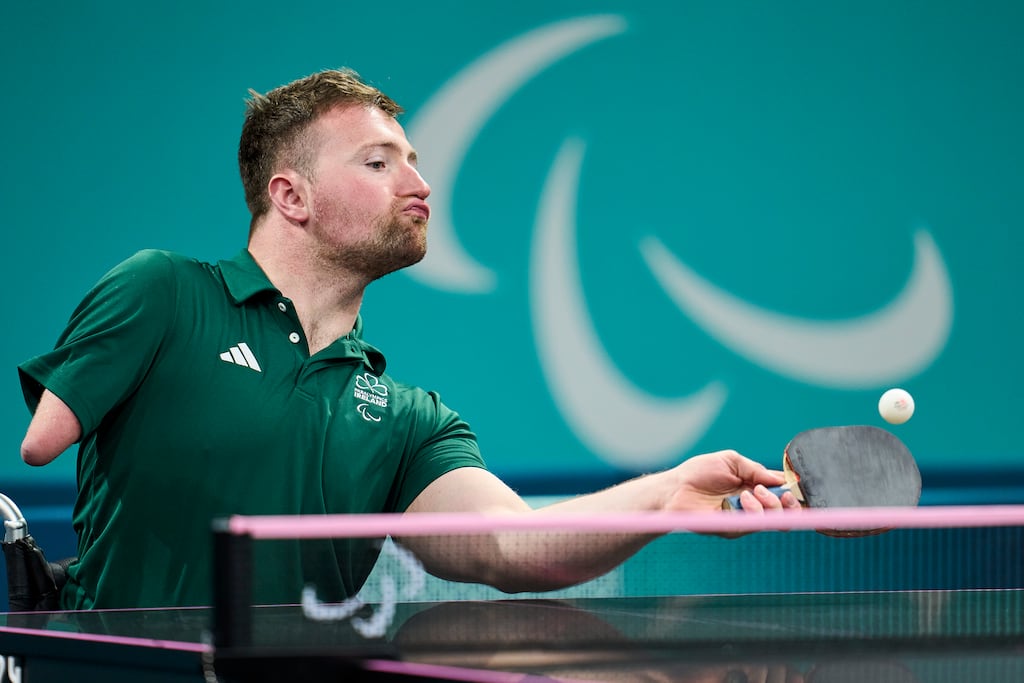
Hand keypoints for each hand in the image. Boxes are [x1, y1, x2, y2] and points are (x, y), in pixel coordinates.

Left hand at [664, 450, 801, 512]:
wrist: (675, 488)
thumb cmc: (698, 472)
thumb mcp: (731, 461)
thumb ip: (756, 469)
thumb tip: (782, 479)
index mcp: (755, 487)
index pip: (784, 494)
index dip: (796, 493)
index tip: (797, 486)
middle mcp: (754, 504)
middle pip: (788, 512)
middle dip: (792, 504)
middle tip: (782, 493)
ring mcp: (745, 518)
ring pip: (775, 520)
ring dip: (771, 506)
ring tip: (751, 493)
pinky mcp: (733, 529)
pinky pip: (755, 525)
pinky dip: (755, 512)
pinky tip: (743, 499)